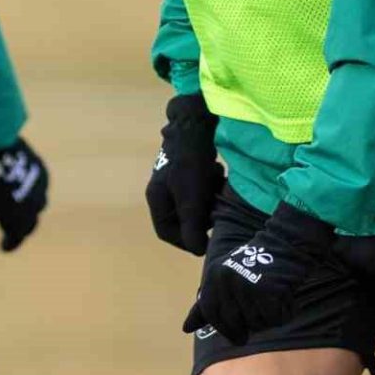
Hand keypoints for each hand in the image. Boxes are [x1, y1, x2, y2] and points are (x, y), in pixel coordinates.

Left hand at [0, 138, 48, 250]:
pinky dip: (31, 192)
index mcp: (19, 220)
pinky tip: (21, 187)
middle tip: (11, 231)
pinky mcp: (40, 168)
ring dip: (28, 210)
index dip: (10, 244)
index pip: (17, 238)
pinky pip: (39, 186)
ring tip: (17, 209)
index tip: (3, 248)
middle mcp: (35, 206)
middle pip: (31, 223)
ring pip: (38, 205)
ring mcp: (40, 186)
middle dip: (21, 229)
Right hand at [146, 92, 224, 254]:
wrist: (195, 123)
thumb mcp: (191, 200)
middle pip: (181, 217)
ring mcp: (174, 177)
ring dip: (207, 200)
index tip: (205, 243)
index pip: (167, 232)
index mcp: (156, 198)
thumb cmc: (190, 164)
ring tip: (218, 189)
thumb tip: (198, 251)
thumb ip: (192, 228)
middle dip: (201, 217)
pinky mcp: (188, 166)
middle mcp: (162, 189)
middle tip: (216, 212)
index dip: (185, 242)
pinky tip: (217, 174)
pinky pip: (200, 185)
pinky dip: (210, 184)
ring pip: (193, 201)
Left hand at [182, 203, 334, 343]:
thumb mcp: (225, 280)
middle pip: (234, 322)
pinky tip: (285, 299)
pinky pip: (274, 318)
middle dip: (249, 326)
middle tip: (261, 315)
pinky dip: (284, 314)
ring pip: (256, 323)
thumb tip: (186, 328)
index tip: (238, 337)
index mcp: (213, 276)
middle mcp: (226, 280)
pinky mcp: (268, 289)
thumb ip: (206, 304)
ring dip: (268, 319)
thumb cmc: (255, 265)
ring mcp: (246, 284)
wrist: (285, 243)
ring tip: (273, 299)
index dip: (225, 329)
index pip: (212, 314)